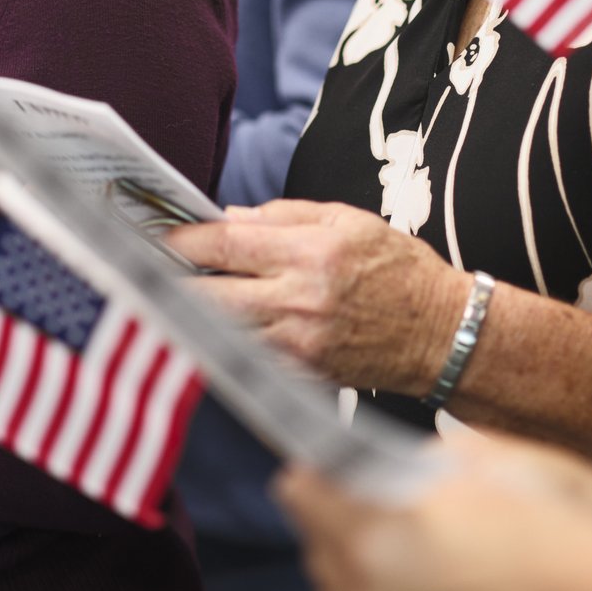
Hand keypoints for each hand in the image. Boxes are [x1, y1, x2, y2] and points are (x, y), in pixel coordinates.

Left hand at [172, 200, 466, 393]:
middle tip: (150, 271)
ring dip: (194, 315)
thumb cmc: (397, 269)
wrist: (441, 333)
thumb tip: (227, 219)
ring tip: (176, 297)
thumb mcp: (348, 221)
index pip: (225, 245)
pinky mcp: (302, 373)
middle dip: (172, 283)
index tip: (157, 237)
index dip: (181, 240)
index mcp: (311, 253)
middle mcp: (300, 300)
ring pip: (220, 331)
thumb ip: (283, 217)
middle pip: (207, 296)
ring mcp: (298, 343)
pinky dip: (225, 341)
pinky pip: (246, 355)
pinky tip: (216, 327)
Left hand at [276, 433, 591, 590]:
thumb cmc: (556, 525)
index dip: (317, 481)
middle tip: (384, 526)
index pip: (301, 495)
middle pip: (317, 554)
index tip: (326, 479)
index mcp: (375, 529)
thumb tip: (388, 465)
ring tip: (398, 581)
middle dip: (342, 534)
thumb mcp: (487, 461)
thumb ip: (420, 462)